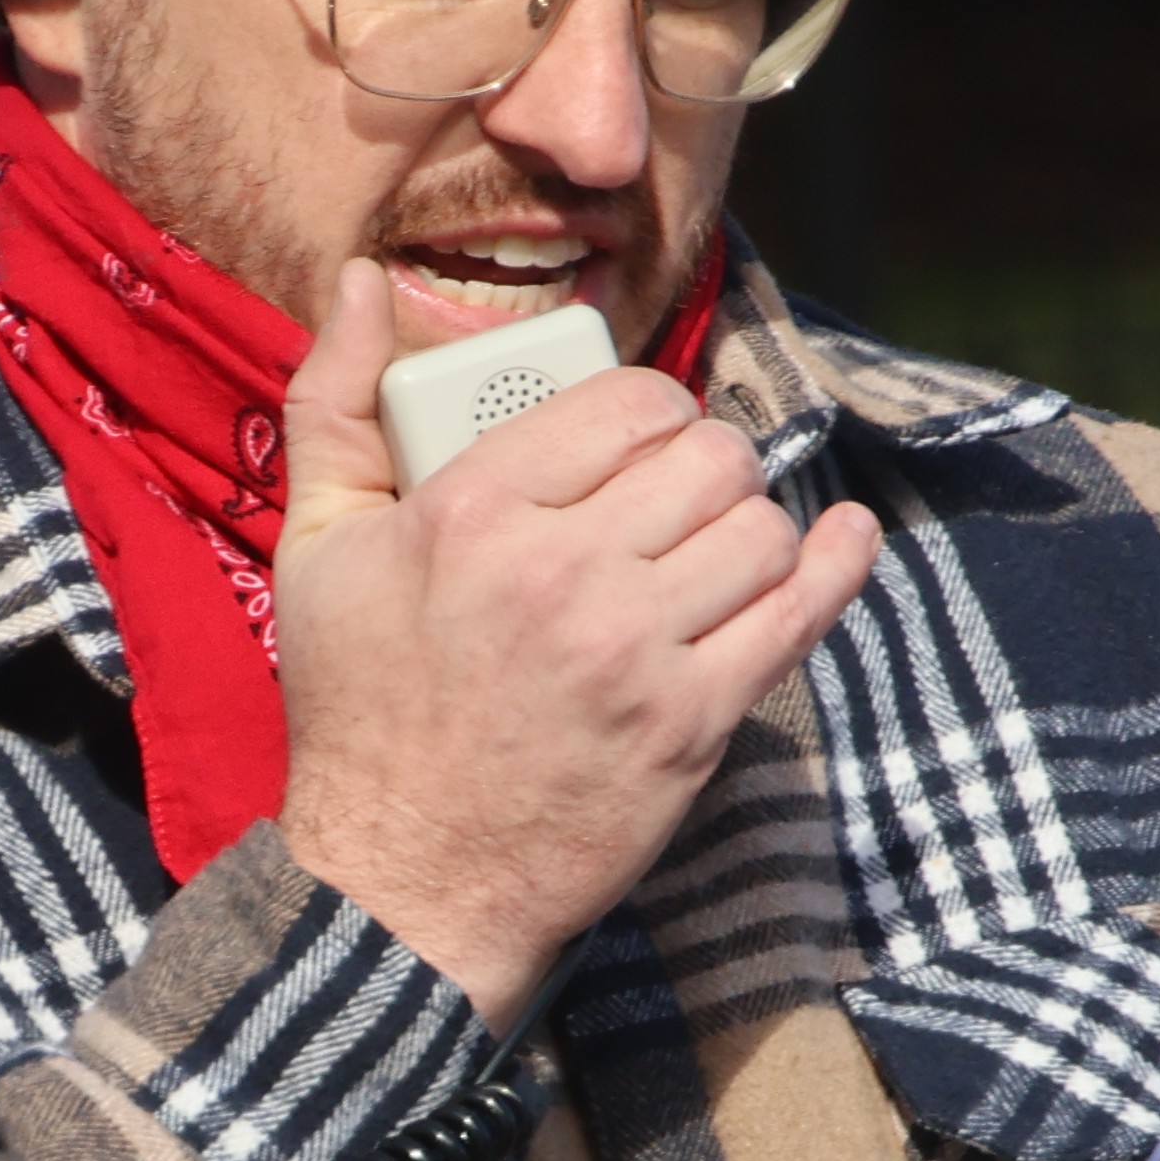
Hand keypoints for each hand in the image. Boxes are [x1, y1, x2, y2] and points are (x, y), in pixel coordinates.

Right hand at [271, 262, 883, 1028]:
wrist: (407, 880)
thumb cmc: (362, 710)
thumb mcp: (319, 546)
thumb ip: (333, 401)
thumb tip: (359, 281)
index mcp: (472, 511)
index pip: (626, 402)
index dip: (651, 412)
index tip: (644, 440)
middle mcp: (559, 572)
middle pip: (706, 457)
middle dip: (705, 464)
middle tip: (685, 497)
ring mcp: (633, 651)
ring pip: (759, 526)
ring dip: (752, 527)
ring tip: (719, 548)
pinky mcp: (690, 722)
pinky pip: (799, 613)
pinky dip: (836, 565)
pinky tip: (841, 540)